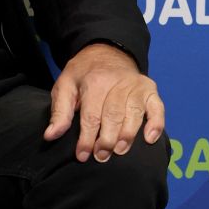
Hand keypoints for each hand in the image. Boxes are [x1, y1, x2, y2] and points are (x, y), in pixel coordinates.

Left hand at [43, 43, 165, 161]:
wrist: (107, 52)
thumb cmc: (84, 73)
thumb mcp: (65, 85)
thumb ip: (60, 112)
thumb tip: (51, 135)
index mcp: (95, 82)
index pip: (91, 116)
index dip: (87, 139)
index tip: (82, 156)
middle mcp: (118, 83)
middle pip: (114, 116)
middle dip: (107, 140)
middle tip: (101, 156)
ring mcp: (136, 86)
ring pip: (135, 114)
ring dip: (128, 136)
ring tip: (119, 151)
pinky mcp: (150, 89)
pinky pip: (157, 108)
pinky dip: (156, 124)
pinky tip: (149, 139)